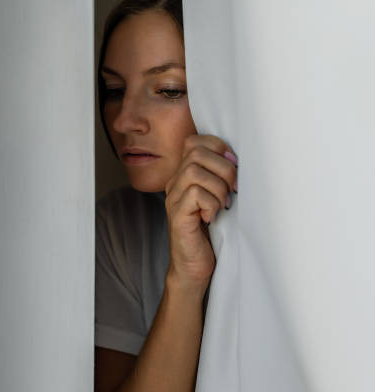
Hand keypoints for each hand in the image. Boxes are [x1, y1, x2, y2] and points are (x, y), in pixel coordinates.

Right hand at [164, 134, 237, 288]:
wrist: (194, 268)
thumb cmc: (210, 234)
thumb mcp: (219, 198)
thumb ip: (222, 177)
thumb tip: (237, 159)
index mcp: (184, 175)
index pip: (195, 141)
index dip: (218, 147)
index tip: (234, 168)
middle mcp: (174, 183)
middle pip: (196, 152)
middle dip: (224, 168)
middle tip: (233, 190)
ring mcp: (173, 199)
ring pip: (194, 172)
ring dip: (218, 187)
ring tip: (223, 205)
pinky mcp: (177, 216)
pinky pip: (195, 194)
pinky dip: (211, 204)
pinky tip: (212, 217)